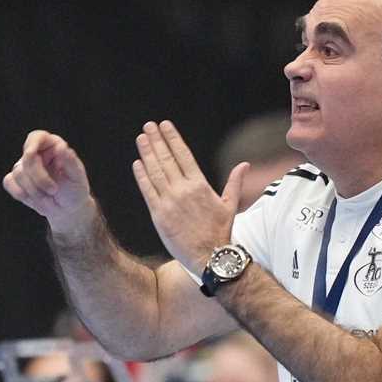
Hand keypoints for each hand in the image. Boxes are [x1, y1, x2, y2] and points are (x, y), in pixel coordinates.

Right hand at [3, 130, 94, 234]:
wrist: (67, 209)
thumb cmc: (75, 190)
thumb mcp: (77, 176)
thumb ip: (70, 161)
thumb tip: (61, 147)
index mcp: (53, 146)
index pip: (38, 137)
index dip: (32, 144)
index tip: (32, 154)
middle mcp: (37, 153)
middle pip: (27, 159)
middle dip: (39, 178)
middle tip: (53, 191)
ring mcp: (24, 166)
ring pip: (18, 173)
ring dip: (34, 190)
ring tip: (49, 199)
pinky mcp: (15, 180)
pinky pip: (9, 182)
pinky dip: (20, 193)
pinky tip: (34, 199)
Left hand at [132, 120, 248, 271]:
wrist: (210, 256)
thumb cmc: (220, 231)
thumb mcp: (230, 204)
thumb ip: (234, 182)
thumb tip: (245, 164)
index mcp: (200, 185)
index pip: (183, 155)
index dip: (172, 138)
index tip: (164, 125)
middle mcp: (183, 190)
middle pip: (167, 159)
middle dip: (156, 140)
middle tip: (148, 126)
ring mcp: (169, 202)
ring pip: (155, 171)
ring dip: (147, 153)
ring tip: (141, 138)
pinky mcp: (159, 215)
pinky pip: (147, 190)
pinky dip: (141, 176)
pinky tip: (137, 163)